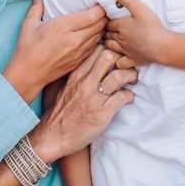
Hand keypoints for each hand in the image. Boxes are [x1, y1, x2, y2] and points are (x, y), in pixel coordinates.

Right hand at [3, 0, 106, 101]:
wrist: (29, 74)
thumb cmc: (27, 49)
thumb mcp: (28, 25)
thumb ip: (36, 9)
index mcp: (63, 26)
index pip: (93, 15)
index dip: (101, 8)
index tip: (100, 2)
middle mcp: (74, 39)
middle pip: (100, 25)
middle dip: (104, 16)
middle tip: (103, 9)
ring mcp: (78, 51)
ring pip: (99, 36)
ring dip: (102, 27)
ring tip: (100, 20)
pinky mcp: (79, 60)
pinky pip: (94, 46)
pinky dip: (96, 38)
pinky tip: (93, 34)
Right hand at [31, 45, 136, 161]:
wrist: (52, 136)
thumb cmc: (60, 112)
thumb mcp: (65, 86)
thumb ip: (79, 74)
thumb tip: (95, 65)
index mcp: (76, 73)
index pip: (97, 49)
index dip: (111, 50)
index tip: (118, 57)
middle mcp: (84, 82)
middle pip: (109, 56)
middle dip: (123, 59)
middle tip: (128, 66)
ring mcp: (93, 97)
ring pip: (119, 76)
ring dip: (131, 76)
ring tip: (132, 81)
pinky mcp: (101, 113)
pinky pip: (123, 97)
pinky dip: (130, 96)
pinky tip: (128, 99)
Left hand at [102, 0, 167, 66]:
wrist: (162, 45)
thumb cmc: (152, 26)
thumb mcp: (139, 7)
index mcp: (121, 26)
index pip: (108, 23)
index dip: (108, 21)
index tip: (109, 19)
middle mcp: (120, 39)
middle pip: (107, 35)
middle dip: (106, 32)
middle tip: (109, 29)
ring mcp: (126, 51)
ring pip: (110, 48)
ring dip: (109, 44)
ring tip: (111, 41)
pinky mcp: (133, 61)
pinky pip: (120, 64)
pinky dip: (118, 62)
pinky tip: (119, 59)